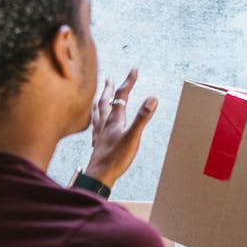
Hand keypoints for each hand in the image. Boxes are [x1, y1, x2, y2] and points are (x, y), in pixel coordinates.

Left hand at [85, 68, 157, 189]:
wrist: (99, 176)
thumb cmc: (116, 158)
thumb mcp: (133, 137)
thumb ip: (142, 117)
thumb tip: (152, 98)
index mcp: (115, 119)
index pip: (122, 95)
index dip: (128, 81)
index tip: (134, 70)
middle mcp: (105, 123)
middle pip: (106, 101)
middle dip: (110, 88)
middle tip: (110, 78)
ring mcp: (100, 133)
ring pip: (98, 112)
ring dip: (99, 100)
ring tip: (99, 95)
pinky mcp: (98, 144)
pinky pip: (95, 126)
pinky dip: (95, 118)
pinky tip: (95, 123)